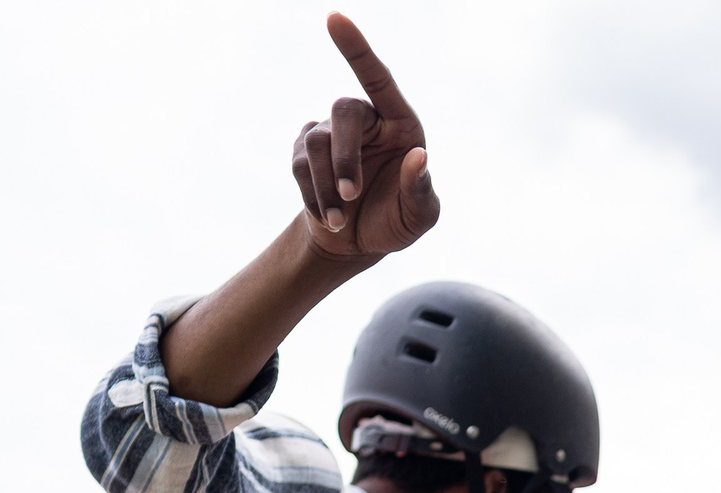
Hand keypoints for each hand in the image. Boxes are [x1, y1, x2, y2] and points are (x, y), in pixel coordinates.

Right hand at [290, 15, 439, 260]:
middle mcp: (366, 120)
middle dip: (344, 156)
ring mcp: (331, 133)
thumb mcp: (420, 215)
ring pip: (316, 143)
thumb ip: (420, 189)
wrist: (360, 242)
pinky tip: (328, 217)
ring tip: (339, 218)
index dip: (356, 49)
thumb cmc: (398, 220)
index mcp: (400, 124)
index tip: (334, 17)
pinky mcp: (304, 153)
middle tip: (350, 196)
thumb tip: (419, 157)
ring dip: (327, 186)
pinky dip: (314, 196)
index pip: (378, 79)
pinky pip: (300, 166)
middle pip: (343, 111)